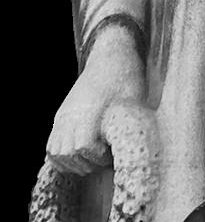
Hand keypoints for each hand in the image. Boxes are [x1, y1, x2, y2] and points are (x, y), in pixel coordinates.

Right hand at [47, 26, 146, 174]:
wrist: (110, 58)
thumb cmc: (126, 81)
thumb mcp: (134, 106)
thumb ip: (128, 130)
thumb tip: (135, 156)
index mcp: (90, 111)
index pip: (84, 147)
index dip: (99, 157)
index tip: (112, 153)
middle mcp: (72, 115)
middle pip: (67, 153)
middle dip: (87, 163)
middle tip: (104, 158)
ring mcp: (63, 117)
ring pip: (56, 153)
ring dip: (73, 163)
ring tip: (91, 159)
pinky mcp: (60, 118)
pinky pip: (51, 146)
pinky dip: (62, 158)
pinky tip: (79, 157)